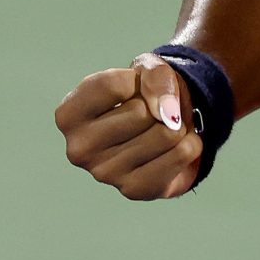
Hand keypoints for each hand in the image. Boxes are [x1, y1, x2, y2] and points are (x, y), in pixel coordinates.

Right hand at [53, 53, 203, 199]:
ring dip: (176, 125)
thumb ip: (156, 77)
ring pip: (165, 134)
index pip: (112, 85)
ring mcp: (104, 174)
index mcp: (68, 116)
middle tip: (150, 114)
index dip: (136, 80)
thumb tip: (168, 115)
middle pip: (140, 112)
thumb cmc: (145, 95)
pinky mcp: (135, 190)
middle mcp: (78, 149)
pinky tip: (175, 147)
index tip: (133, 89)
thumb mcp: (147, 70)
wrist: (163, 131)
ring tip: (162, 129)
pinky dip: (190, 144)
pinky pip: (181, 154)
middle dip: (157, 106)